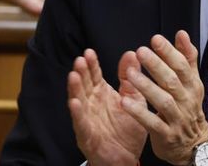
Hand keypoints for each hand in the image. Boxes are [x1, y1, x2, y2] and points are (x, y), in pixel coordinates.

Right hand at [68, 49, 147, 165]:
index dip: (91, 64)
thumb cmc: (127, 129)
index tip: (89, 52)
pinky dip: (77, 113)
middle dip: (81, 73)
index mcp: (101, 93)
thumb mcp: (133, 99)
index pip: (94, 75)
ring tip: (74, 76)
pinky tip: (75, 103)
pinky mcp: (87, 136)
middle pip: (84, 85)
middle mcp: (91, 103)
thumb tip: (131, 53)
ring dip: (75, 89)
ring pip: (78, 101)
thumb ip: (130, 78)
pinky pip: (80, 123)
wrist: (128, 159)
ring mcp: (86, 119)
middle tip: (80, 60)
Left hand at [122, 31, 207, 164]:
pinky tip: (125, 102)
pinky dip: (139, 113)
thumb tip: (182, 34)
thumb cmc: (188, 108)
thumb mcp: (191, 84)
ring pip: (163, 101)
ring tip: (130, 74)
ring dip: (147, 87)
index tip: (155, 39)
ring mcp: (177, 119)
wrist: (193, 145)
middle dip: (156, 66)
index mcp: (192, 86)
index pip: (182, 66)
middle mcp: (186, 101)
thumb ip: (186, 59)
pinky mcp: (166, 135)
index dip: (169, 52)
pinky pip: (152, 123)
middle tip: (141, 51)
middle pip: (172, 81)